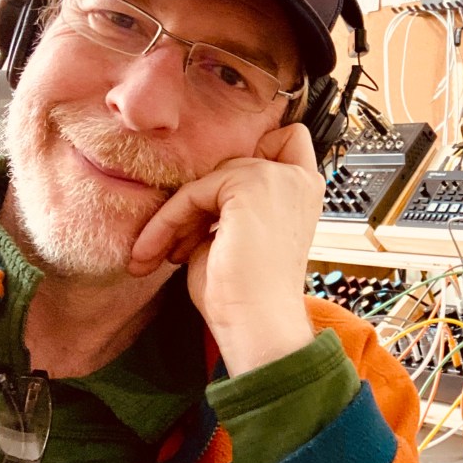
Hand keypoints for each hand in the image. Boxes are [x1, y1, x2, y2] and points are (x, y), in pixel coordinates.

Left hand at [127, 124, 323, 375]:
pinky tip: (158, 253)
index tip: (213, 202)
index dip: (251, 156)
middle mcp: (299, 179)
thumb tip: (196, 186)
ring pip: (209, 177)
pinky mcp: (250, 184)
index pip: (284, 139)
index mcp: (304, 192)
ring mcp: (278, 177)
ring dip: (178, 215)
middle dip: (199, 201)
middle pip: (232, 159)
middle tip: (176, 242)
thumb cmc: (248, 293)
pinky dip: (168, 222)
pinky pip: (193, 192)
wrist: (258, 322)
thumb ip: (228, 201)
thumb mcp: (239, 235)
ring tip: (162, 252)